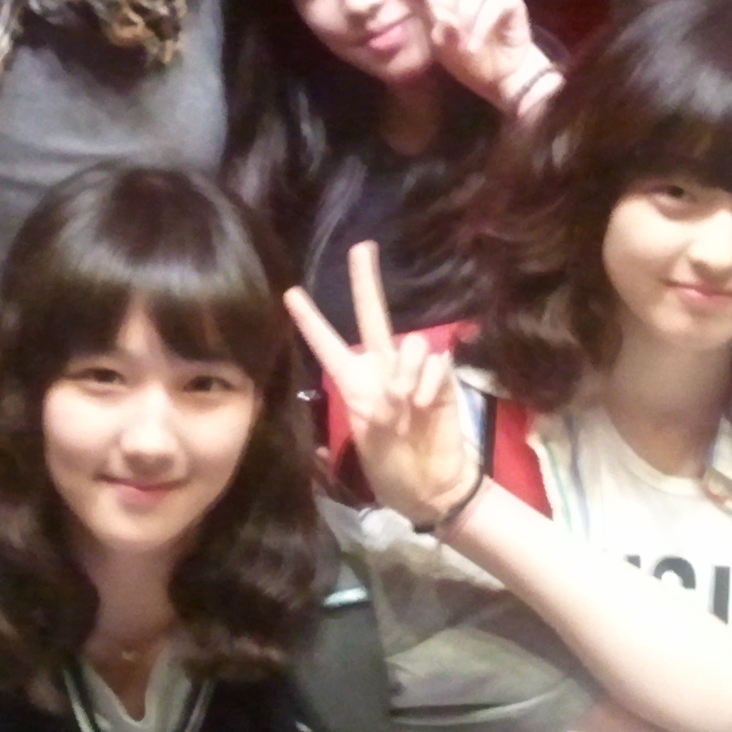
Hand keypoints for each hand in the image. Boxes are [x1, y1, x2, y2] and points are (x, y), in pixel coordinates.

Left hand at [284, 241, 479, 527]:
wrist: (433, 484)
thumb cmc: (393, 469)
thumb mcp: (372, 444)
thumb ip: (381, 410)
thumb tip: (399, 386)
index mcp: (352, 383)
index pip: (326, 346)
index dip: (310, 320)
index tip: (290, 293)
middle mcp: (380, 368)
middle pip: (371, 315)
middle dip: (365, 280)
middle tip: (361, 247)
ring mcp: (411, 371)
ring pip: (410, 343)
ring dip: (408, 371)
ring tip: (407, 405)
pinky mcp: (441, 379)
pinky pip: (436, 362)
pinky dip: (429, 382)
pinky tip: (424, 405)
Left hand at [408, 0, 551, 113]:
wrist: (501, 78)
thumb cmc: (470, 61)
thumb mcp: (446, 48)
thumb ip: (443, 32)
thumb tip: (450, 19)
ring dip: (467, 22)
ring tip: (467, 46)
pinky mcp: (509, 0)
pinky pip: (492, 6)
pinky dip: (481, 27)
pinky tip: (480, 43)